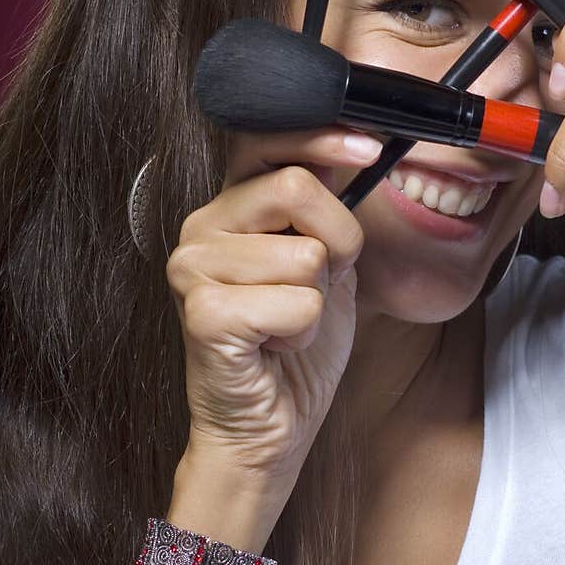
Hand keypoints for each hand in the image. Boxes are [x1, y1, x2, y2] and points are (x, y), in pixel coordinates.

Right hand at [165, 126, 379, 511]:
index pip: (268, 137)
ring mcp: (194, 268)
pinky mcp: (204, 314)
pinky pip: (298, 304)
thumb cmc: (294, 349)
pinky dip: (304, 334)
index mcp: (230, 207)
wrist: (268, 428)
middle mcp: (202, 228)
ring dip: (318, 301)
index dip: (322, 136)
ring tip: (287, 324)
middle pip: (296, 187)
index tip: (370, 147)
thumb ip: (329, 209)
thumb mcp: (328, 264)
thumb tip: (358, 148)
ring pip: (306, 255)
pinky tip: (274, 347)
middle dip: (338, 242)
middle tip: (317, 286)